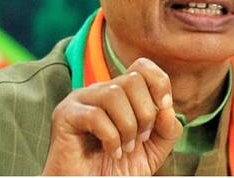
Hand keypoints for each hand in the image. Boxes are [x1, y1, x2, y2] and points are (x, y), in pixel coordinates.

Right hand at [42, 57, 182, 174]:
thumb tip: (168, 109)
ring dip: (128, 127)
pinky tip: (111, 152)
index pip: (141, 67)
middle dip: (145, 113)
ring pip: (114, 93)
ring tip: (125, 148)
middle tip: (139, 140)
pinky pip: (95, 115)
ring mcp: (80, 100)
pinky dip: (111, 137)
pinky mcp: (64, 115)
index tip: (165, 108)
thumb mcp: (153, 150)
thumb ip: (167, 129)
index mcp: (120, 93)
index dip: (159, 83)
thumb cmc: (116, 170)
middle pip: (132, 79)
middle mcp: (99, 91)